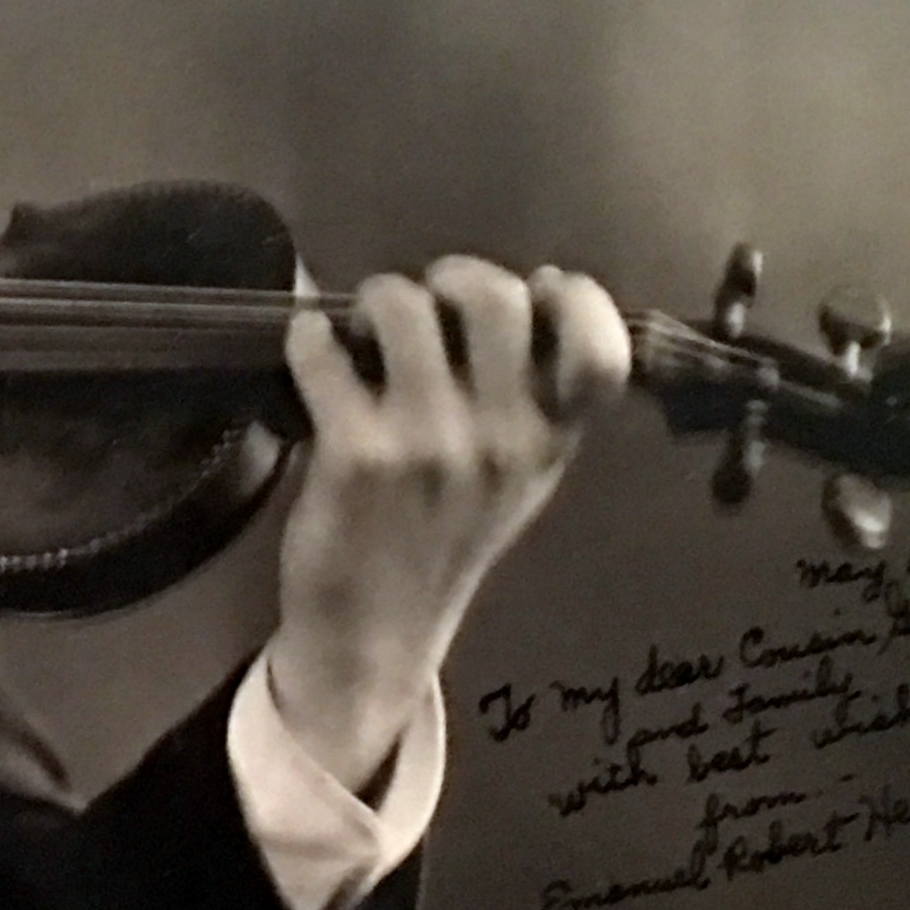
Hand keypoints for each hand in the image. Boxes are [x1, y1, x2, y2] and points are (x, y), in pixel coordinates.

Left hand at [267, 256, 629, 785]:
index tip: (534, 292)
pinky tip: (313, 359)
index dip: (573, 297)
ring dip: (373, 302)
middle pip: (496, 297)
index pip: (602, 350)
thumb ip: (534, 396)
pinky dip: (308, 339)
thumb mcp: (520, 477)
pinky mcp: (356, 453)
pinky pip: (323, 348)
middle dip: (450, 277)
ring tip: (363, 335)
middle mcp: (502, 439)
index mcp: (551, 441)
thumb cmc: (444, 540)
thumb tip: (529, 290)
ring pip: (402, 306)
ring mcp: (429, 444)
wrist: (374, 632)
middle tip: (424, 305)